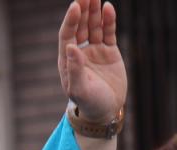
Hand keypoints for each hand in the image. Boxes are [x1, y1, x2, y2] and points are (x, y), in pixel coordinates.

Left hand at [57, 0, 124, 123]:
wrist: (107, 111)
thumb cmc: (89, 103)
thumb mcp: (80, 90)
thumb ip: (75, 69)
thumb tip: (70, 48)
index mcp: (67, 60)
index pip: (67, 35)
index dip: (70, 20)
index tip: (75, 6)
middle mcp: (79, 52)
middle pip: (79, 26)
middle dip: (82, 10)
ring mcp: (94, 50)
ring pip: (93, 26)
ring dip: (94, 12)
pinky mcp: (109, 51)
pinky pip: (108, 32)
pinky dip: (108, 20)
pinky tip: (108, 7)